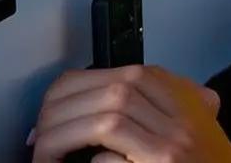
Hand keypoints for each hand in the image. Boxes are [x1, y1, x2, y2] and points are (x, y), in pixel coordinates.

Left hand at [28, 64, 230, 162]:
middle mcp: (181, 121)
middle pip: (115, 93)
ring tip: (46, 151)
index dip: (79, 85)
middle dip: (64, 108)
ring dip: (65, 136)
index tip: (53, 104)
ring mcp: (172, 148)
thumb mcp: (189, 125)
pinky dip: (91, 162)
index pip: (125, 75)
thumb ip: (162, 103)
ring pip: (109, 122)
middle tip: (40, 130)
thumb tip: (102, 92)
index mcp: (184, 102)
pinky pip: (112, 160)